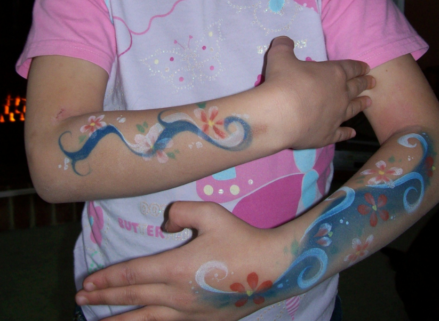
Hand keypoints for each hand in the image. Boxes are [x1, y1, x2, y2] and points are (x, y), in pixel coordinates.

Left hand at [75, 202, 290, 319]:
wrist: (274, 269)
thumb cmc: (243, 239)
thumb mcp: (213, 214)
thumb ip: (182, 212)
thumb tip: (166, 223)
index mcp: (175, 267)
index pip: (131, 274)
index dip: (107, 278)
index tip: (87, 282)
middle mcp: (176, 294)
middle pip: (132, 297)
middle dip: (104, 298)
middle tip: (81, 300)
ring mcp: (188, 312)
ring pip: (145, 318)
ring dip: (118, 320)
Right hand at [261, 36, 372, 150]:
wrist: (279, 116)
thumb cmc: (282, 83)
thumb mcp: (280, 57)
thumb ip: (284, 46)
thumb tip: (285, 40)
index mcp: (333, 74)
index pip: (350, 67)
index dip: (359, 67)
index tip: (366, 67)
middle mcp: (340, 95)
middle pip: (356, 87)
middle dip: (364, 83)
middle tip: (373, 82)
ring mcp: (337, 116)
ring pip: (353, 109)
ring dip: (361, 105)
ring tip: (369, 102)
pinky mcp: (328, 134)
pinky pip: (341, 133)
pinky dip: (347, 133)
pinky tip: (352, 133)